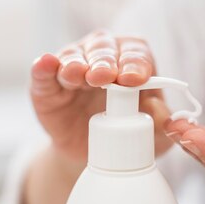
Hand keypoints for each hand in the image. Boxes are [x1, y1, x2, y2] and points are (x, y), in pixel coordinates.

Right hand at [30, 30, 172, 163]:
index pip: (136, 53)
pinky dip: (43, 67)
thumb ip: (161, 122)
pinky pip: (43, 73)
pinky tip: (45, 63)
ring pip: (73, 56)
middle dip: (105, 61)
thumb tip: (155, 106)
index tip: (135, 78)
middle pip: (103, 49)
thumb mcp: (155, 136)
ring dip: (76, 63)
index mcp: (132, 62)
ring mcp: (72, 69)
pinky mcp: (47, 87)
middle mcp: (102, 57)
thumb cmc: (130, 134)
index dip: (135, 62)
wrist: (96, 154)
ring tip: (78, 74)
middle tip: (105, 77)